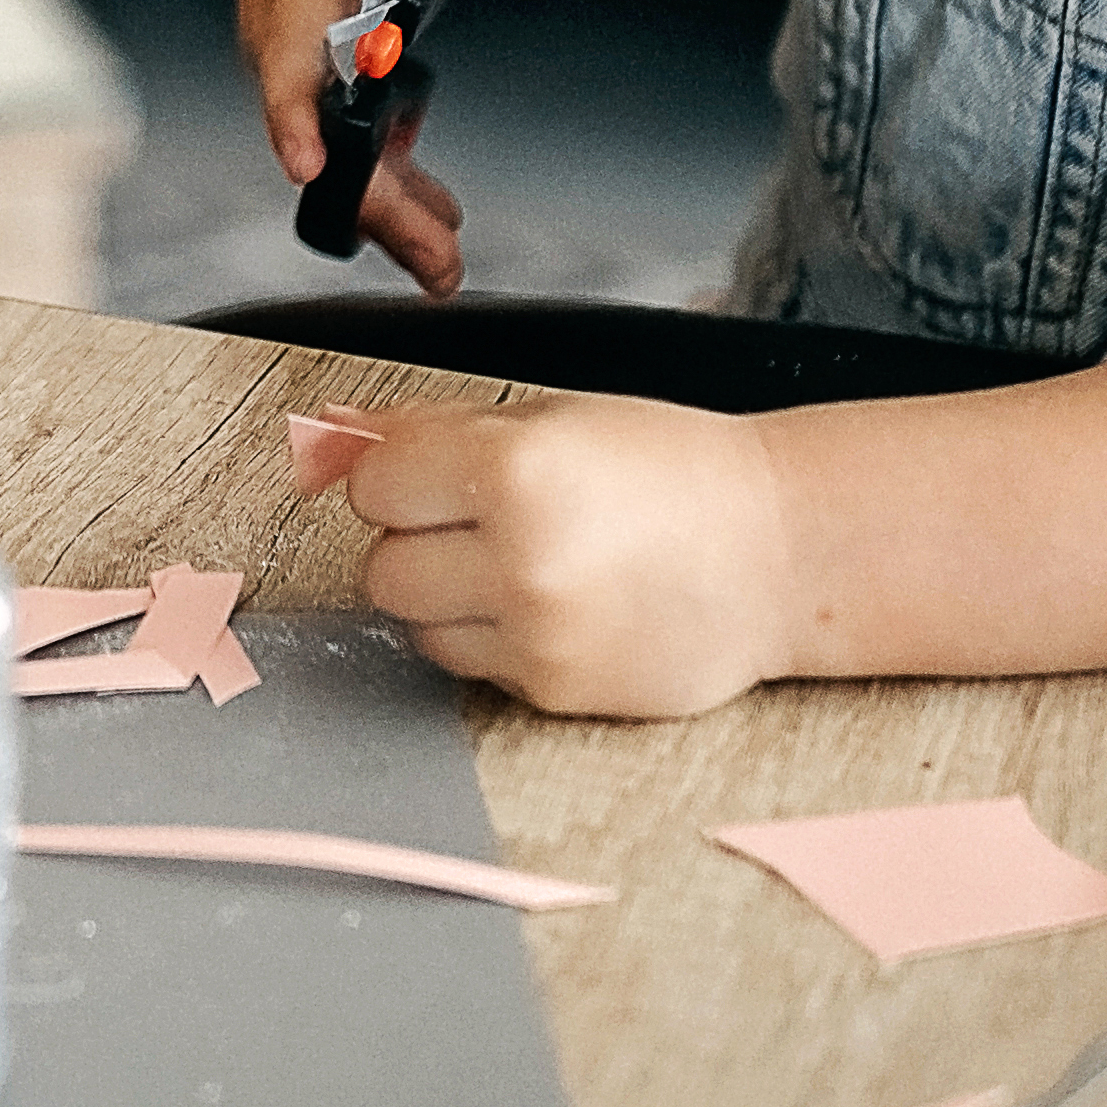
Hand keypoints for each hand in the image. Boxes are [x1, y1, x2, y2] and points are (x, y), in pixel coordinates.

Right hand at [239, 0, 574, 295]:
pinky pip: (354, 132)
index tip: (309, 166)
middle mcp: (287, 24)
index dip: (293, 112)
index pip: (286, 51)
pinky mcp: (325, 63)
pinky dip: (394, 171)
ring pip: (338, 143)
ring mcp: (302, 51)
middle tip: (443, 259)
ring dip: (387, 203)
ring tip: (447, 264)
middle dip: (371, 198)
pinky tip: (444, 209)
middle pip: (320, 126)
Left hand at [323, 395, 797, 719]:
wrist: (781, 551)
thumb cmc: (670, 469)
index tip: (438, 472)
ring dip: (446, 595)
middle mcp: (523, 556)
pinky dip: (491, 637)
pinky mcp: (554, 689)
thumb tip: (325, 434)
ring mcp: (539, 633)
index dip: (399, 476)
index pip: (374, 483)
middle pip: (382, 565)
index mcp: (518, 467)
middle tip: (489, 521)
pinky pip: (467, 665)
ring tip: (527, 563)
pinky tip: (558, 605)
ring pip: (415, 623)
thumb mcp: (555, 418)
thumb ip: (432, 430)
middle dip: (419, 541)